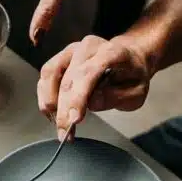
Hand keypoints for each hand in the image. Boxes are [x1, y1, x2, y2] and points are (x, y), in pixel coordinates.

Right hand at [37, 35, 151, 140]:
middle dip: (64, 110)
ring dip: (50, 103)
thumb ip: (116, 97)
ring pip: (50, 74)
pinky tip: (53, 113)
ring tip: (58, 124)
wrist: (128, 59)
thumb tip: (91, 103)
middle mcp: (88, 47)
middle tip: (65, 133)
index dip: (79, 97)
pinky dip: (45, 97)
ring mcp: (71, 51)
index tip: (74, 120)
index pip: (90, 72)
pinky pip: (45, 76)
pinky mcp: (60, 58)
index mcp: (112, 51)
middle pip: (68, 78)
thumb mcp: (137, 92)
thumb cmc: (132, 76)